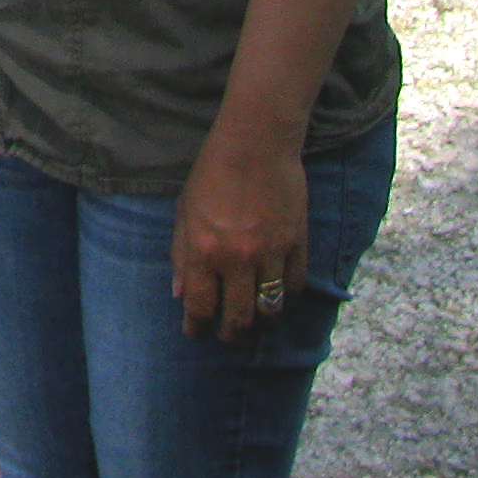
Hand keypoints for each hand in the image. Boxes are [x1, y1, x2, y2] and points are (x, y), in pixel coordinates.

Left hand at [173, 118, 308, 342]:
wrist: (256, 143)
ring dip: (260, 322)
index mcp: (204, 250)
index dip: (197, 328)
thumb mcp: (184, 212)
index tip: (195, 333)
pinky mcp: (297, 245)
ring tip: (252, 320)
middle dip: (230, 334)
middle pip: (238, 319)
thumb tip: (179, 294)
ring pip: (270, 310)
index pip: (200, 307)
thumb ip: (181, 255)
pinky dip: (286, 299)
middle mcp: (237, 259)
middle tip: (226, 334)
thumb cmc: (212, 174)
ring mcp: (271, 254)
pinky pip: (295, 288)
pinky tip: (276, 297)